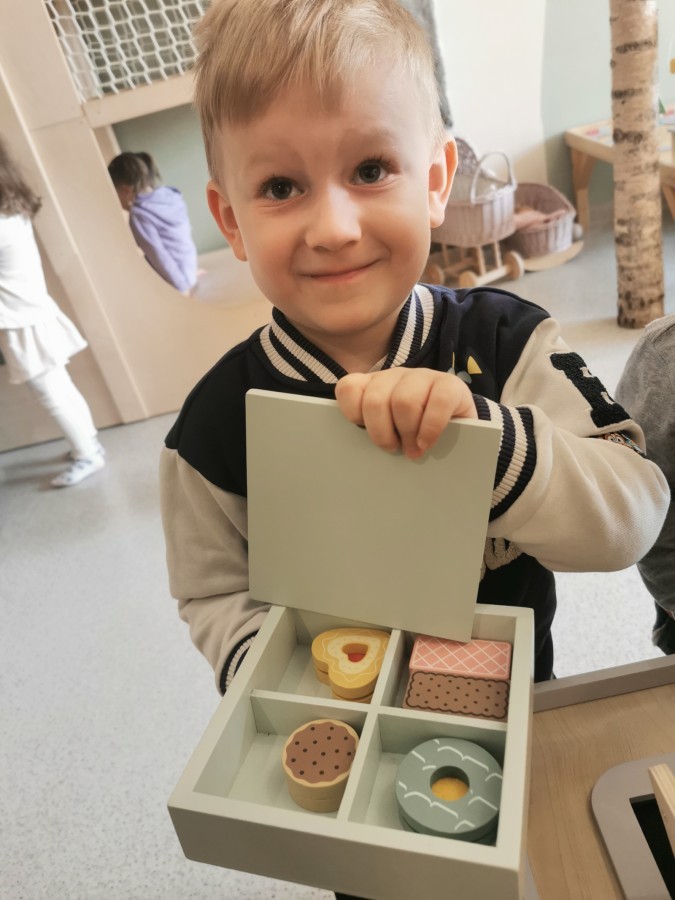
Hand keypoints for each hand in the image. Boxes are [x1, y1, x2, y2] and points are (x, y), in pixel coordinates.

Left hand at [335, 368, 476, 458]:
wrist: (460, 427)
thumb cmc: (415, 432)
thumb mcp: (389, 430)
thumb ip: (374, 430)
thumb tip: (360, 457)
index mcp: (375, 383)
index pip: (349, 388)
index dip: (353, 414)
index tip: (365, 431)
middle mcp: (396, 375)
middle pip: (376, 401)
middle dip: (382, 433)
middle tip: (394, 449)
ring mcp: (424, 376)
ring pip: (404, 402)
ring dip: (408, 433)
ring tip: (414, 449)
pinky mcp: (451, 385)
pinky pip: (438, 403)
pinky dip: (430, 428)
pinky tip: (427, 442)